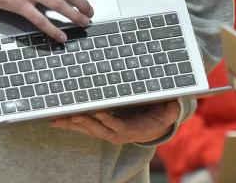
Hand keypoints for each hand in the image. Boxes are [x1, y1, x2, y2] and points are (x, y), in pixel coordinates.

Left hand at [50, 100, 180, 143]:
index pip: (119, 124)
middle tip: (72, 114)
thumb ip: (170, 108)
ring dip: (73, 124)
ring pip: (88, 129)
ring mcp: (109, 132)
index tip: (100, 113)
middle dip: (84, 122)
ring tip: (59, 119)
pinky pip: (86, 128)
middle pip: (98, 128)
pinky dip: (74, 124)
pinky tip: (63, 119)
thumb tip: (176, 103)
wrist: (154, 126)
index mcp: (132, 128)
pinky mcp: (103, 129)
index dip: (109, 120)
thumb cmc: (158, 115)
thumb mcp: (167, 112)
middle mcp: (118, 133)